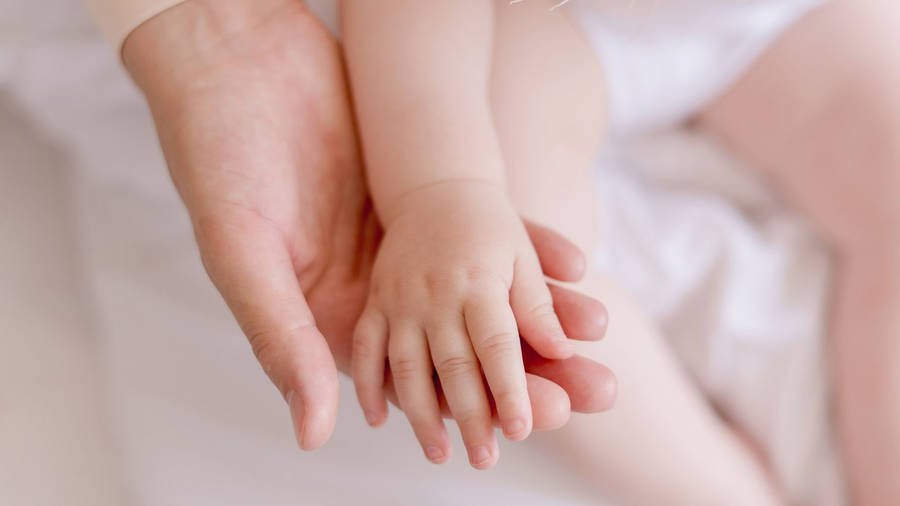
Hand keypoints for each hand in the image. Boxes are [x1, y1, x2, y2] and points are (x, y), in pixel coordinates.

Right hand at [123, 0, 614, 453]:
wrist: (236, 59)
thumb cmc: (218, 155)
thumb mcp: (242, 251)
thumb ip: (281, 338)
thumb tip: (315, 433)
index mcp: (327, 316)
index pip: (415, 379)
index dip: (477, 403)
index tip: (537, 419)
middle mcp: (370, 289)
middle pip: (459, 346)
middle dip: (527, 370)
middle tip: (592, 389)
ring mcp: (398, 245)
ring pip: (480, 294)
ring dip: (539, 314)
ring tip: (599, 330)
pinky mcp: (416, 199)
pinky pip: (481, 232)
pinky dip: (524, 249)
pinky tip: (573, 265)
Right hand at [354, 182, 575, 467]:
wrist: (431, 182)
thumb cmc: (487, 224)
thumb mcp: (521, 253)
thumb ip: (536, 304)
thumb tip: (561, 349)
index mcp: (477, 281)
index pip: (496, 346)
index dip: (509, 390)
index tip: (522, 428)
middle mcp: (434, 293)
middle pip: (454, 365)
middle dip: (471, 416)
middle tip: (485, 459)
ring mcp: (399, 298)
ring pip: (406, 366)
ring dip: (421, 414)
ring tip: (440, 454)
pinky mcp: (375, 299)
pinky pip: (364, 346)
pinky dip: (367, 383)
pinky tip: (376, 420)